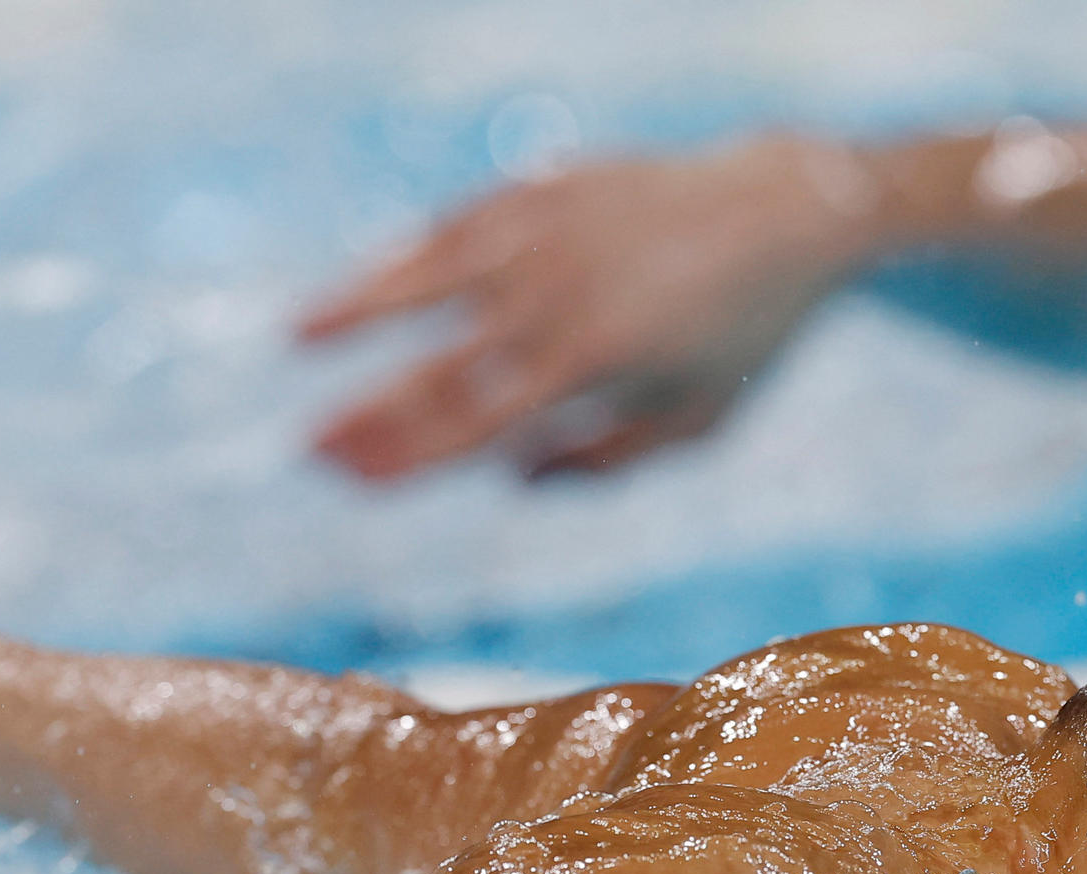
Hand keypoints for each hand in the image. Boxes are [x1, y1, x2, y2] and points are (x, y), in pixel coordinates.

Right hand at [300, 134, 880, 479]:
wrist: (789, 210)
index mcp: (595, 363)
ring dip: (359, 304)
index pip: (477, 424)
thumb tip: (510, 476)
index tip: (355, 478)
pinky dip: (413, 251)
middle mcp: (560, 293)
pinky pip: (464, 221)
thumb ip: (603, 461)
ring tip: (298, 335)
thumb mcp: (693, 421)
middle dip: (371, 411)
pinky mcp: (550, 183)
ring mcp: (549, 229)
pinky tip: (372, 276)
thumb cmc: (742, 334)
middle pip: (441, 363)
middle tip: (309, 448)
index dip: (409, 457)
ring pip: (432, 273)